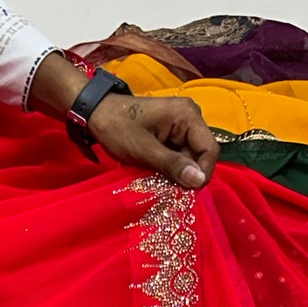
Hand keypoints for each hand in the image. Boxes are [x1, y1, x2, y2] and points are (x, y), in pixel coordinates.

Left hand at [86, 91, 219, 189]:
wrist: (98, 114)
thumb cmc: (119, 129)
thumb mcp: (145, 151)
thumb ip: (173, 166)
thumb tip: (199, 181)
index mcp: (188, 115)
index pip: (210, 149)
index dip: (203, 173)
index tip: (187, 192)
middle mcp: (190, 117)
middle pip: (201, 154)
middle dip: (188, 174)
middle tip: (167, 188)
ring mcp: (181, 124)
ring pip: (189, 157)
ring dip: (177, 172)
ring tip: (158, 179)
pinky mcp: (172, 132)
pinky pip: (179, 154)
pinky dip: (170, 167)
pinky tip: (156, 172)